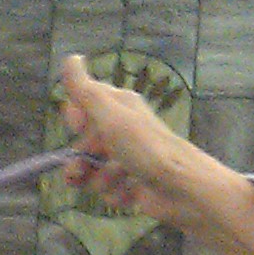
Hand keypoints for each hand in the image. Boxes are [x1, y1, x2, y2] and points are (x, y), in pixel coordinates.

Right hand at [52, 54, 226, 234]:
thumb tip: (70, 58)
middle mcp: (123, 131)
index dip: (75, 119)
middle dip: (80, 161)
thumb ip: (86, 91)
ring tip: (118, 182)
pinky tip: (130, 195)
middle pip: (83, 145)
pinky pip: (109, 192)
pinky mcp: (132, 185)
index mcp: (119, 108)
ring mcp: (127, 159)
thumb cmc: (147, 149)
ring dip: (100, 181)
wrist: (183, 189)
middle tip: (82, 171)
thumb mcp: (111, 116)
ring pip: (93, 172)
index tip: (78, 126)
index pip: (82, 107)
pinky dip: (117, 196)